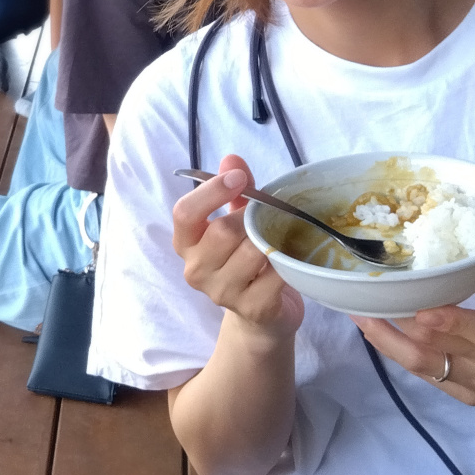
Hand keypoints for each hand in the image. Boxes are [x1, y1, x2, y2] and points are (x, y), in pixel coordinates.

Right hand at [171, 155, 303, 343]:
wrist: (263, 316)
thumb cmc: (247, 262)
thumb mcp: (238, 223)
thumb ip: (234, 192)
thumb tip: (231, 158)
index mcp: (187, 244)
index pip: (184, 213)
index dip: (210, 192)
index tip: (236, 177)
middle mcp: (196, 270)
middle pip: (222, 232)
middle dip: (250, 217)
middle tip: (270, 213)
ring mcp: (222, 293)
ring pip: (251, 253)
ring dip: (272, 239)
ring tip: (282, 235)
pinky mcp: (252, 308)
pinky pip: (275, 275)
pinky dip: (287, 262)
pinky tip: (291, 259)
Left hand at [351, 242, 474, 405]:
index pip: (474, 330)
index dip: (440, 319)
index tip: (408, 300)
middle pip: (435, 345)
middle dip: (395, 321)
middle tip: (364, 295)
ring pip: (423, 365)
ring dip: (386, 340)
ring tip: (359, 315)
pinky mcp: (468, 396)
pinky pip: (427, 375)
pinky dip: (401, 354)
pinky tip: (379, 333)